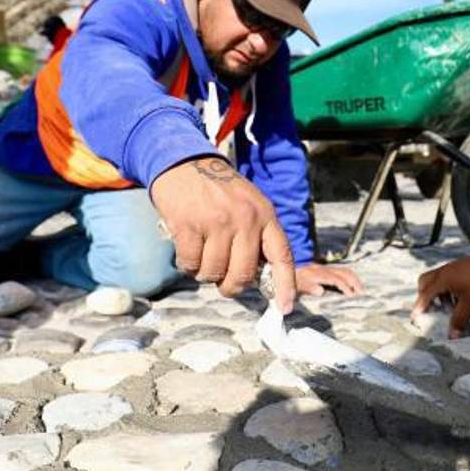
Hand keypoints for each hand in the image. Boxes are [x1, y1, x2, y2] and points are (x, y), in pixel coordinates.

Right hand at [150, 156, 296, 313]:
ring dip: (205, 273)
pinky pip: (190, 265)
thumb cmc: (217, 191)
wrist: (184, 163)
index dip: (286, 286)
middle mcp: (244, 218)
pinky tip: (187, 247)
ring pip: (214, 273)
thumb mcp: (248, 205)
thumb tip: (258, 278)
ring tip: (202, 254)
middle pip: (243, 274)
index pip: (282, 255)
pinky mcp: (189, 225)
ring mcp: (217, 221)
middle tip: (222, 282)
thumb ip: (256, 236)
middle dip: (231, 286)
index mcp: (264, 214)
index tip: (285, 308)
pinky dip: (186, 264)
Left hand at [296, 264, 363, 296]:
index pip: (336, 279)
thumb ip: (308, 288)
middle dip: (355, 282)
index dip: (345, 286)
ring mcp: (326, 269)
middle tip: (362, 293)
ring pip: (345, 271)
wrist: (288, 266)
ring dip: (355, 280)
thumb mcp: (298, 285)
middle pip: (344, 273)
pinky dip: (351, 278)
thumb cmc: (293, 279)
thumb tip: (321, 291)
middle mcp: (324, 270)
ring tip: (361, 290)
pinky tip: (354, 285)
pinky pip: (342, 271)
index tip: (351, 295)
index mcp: (318, 274)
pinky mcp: (326, 270)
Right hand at [411, 239, 469, 337]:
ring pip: (436, 281)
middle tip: (431, 311)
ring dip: (438, 295)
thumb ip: (460, 319)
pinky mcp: (459, 269)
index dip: (419, 308)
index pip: (425, 295)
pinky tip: (459, 300)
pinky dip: (447, 291)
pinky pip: (446, 280)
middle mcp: (443, 272)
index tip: (414, 318)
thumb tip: (453, 336)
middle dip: (425, 297)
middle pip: (425, 283)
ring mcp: (451, 269)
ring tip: (449, 308)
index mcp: (442, 279)